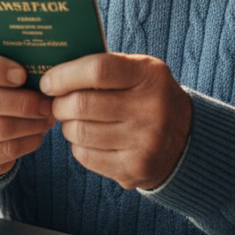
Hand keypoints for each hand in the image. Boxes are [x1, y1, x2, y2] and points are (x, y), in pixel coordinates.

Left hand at [40, 53, 191, 190]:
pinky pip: (85, 156)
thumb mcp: (138, 71)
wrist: (186, 139)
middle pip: (82, 104)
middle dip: (59, 104)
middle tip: (57, 103)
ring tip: (73, 120)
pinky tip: (88, 139)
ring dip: (67, 125)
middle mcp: (151, 109)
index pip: (97, 70)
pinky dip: (78, 146)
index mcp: (150, 75)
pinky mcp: (135, 169)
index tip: (48, 82)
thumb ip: (103, 66)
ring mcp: (145, 142)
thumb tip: (53, 68)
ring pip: (79, 132)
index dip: (64, 75)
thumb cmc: (148, 96)